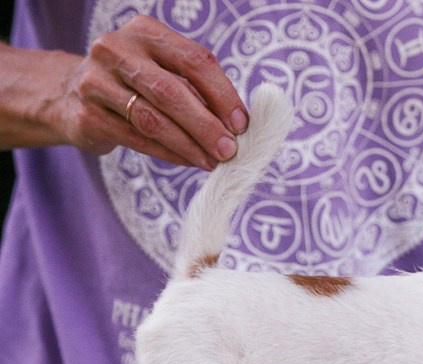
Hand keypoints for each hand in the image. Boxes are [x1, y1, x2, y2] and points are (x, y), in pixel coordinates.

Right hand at [51, 15, 246, 168]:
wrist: (69, 94)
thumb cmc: (135, 83)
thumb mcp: (163, 71)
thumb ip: (197, 90)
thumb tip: (237, 126)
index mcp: (145, 32)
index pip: (194, 60)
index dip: (222, 94)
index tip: (241, 124)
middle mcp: (117, 50)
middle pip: (172, 92)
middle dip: (206, 126)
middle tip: (230, 150)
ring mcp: (96, 82)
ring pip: (153, 120)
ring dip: (190, 145)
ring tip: (213, 161)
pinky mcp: (87, 116)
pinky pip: (137, 139)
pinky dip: (169, 153)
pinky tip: (189, 161)